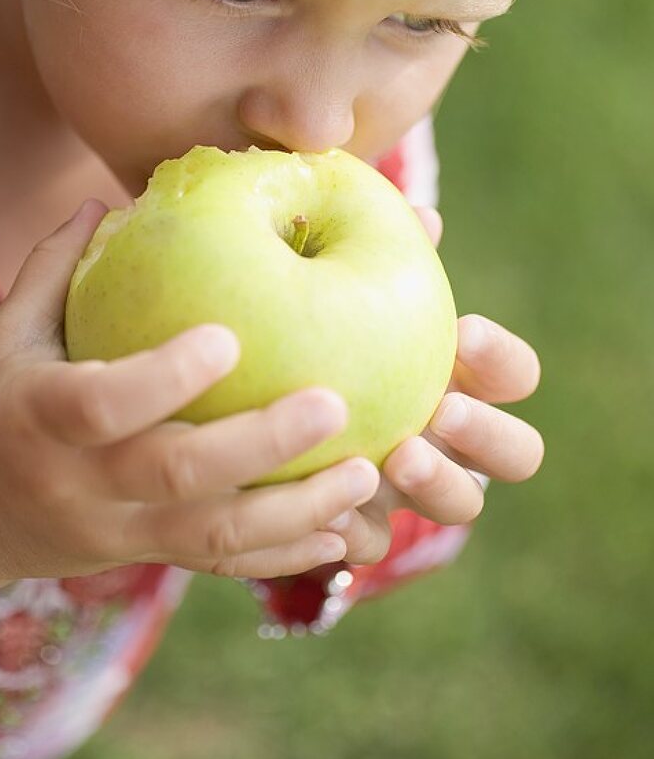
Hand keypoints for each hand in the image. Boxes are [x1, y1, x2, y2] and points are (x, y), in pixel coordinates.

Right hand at [0, 201, 379, 611]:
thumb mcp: (10, 332)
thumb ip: (58, 267)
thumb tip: (114, 198)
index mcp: (42, 416)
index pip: (99, 404)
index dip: (162, 378)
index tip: (229, 338)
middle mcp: (82, 483)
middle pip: (176, 474)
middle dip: (262, 444)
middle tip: (336, 404)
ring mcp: (118, 531)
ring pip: (214, 536)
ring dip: (297, 510)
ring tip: (367, 474)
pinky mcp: (146, 556)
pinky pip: (222, 566)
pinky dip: (284, 553)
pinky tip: (344, 530)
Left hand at [325, 208, 543, 564]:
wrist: (241, 386)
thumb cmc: (304, 314)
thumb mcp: (335, 276)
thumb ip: (377, 247)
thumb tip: (421, 215)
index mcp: (456, 375)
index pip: (514, 374)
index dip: (500, 358)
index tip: (463, 329)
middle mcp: (449, 435)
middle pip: (518, 453)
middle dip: (488, 435)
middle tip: (441, 410)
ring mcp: (410, 485)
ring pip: (462, 505)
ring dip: (439, 484)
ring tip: (396, 455)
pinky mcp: (358, 523)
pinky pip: (376, 543)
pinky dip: (361, 528)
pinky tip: (330, 508)